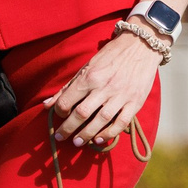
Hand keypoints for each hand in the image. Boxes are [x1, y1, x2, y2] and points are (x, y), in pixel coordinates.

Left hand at [47, 31, 157, 148]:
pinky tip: (98, 139)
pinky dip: (108, 134)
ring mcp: (121, 95)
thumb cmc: (110, 56)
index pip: (67, 100)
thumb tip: (47, 105)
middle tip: (61, 137)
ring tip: (77, 142)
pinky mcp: (135, 101)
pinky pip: (121, 123)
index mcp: (89, 76)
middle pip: (81, 113)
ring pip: (100, 121)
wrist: (140, 45)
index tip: (59, 116)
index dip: (59, 112)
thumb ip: (67, 87)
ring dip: (86, 134)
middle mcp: (104, 86)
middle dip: (68, 128)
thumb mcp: (86, 66)